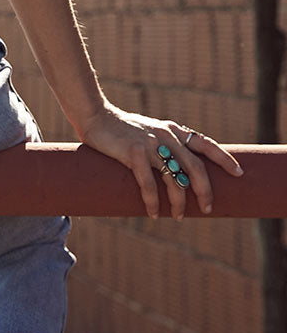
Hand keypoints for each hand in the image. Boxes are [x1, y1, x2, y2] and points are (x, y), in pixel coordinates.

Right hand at [78, 102, 243, 219]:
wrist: (95, 116)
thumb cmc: (121, 128)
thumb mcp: (149, 131)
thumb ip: (164, 144)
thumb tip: (178, 170)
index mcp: (172, 130)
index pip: (206, 143)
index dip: (224, 158)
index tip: (238, 173)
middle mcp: (166, 136)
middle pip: (196, 167)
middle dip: (204, 191)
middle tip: (207, 208)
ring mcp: (150, 144)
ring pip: (175, 179)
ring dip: (178, 202)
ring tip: (178, 216)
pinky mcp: (133, 152)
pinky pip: (149, 184)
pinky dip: (152, 201)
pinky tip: (153, 212)